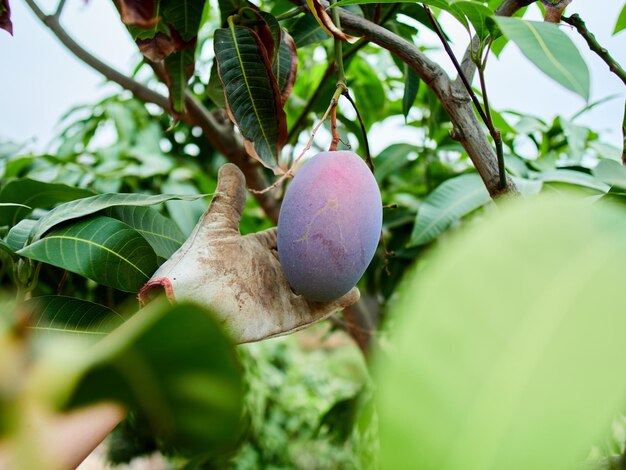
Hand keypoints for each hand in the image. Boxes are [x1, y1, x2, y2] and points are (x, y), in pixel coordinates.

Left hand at [138, 163, 358, 342]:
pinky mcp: (280, 318)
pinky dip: (332, 304)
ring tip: (357, 270)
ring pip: (312, 289)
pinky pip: (312, 311)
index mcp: (253, 254)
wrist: (187, 301)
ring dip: (334, 282)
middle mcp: (267, 276)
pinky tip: (352, 294)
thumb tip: (230, 165)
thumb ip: (228, 199)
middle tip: (348, 241)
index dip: (300, 230)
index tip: (321, 216)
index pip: (282, 240)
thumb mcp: (216, 224)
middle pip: (302, 265)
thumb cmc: (198, 262)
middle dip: (322, 256)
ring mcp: (275, 298)